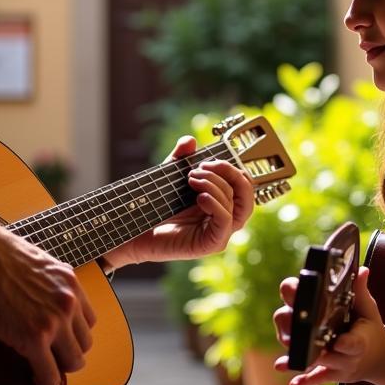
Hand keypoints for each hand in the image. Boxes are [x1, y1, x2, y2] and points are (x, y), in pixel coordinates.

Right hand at [0, 199, 95, 384]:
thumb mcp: (35, 265)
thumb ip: (47, 285)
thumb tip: (40, 301)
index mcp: (69, 281)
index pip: (87, 318)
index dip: (73, 333)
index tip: (63, 339)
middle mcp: (68, 301)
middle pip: (85, 342)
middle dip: (69, 351)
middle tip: (53, 356)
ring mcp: (55, 322)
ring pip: (74, 361)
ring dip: (59, 368)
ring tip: (44, 368)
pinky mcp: (36, 340)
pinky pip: (50, 374)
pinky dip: (44, 382)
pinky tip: (35, 379)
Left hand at [102, 136, 254, 268]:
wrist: (139, 231)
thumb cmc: (157, 208)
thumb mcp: (171, 177)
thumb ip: (180, 159)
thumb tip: (190, 140)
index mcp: (222, 202)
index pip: (243, 184)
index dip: (231, 168)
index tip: (208, 160)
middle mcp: (225, 217)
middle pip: (246, 194)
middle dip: (227, 174)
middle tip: (201, 167)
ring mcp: (221, 232)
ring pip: (236, 206)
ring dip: (215, 186)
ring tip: (192, 179)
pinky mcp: (212, 244)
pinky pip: (225, 222)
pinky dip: (217, 205)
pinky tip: (201, 197)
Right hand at [273, 267, 384, 384]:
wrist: (375, 354)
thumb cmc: (366, 324)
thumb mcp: (366, 307)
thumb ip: (360, 290)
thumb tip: (362, 271)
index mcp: (316, 305)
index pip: (293, 292)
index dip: (291, 291)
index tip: (297, 293)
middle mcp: (308, 325)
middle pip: (285, 319)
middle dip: (288, 323)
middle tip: (294, 327)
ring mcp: (310, 347)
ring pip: (295, 347)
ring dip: (296, 351)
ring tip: (297, 353)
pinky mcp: (319, 369)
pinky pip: (307, 376)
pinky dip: (301, 381)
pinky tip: (294, 384)